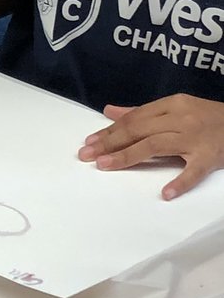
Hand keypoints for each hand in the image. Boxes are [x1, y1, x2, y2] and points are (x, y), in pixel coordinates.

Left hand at [78, 95, 223, 199]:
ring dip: (128, 156)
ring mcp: (195, 138)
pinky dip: (180, 181)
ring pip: (156, 145)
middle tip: (87, 155)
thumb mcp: (175, 108)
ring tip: (106, 165)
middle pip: (138, 130)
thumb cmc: (206, 117)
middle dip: (110, 143)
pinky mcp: (209, 156)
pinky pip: (193, 170)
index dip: (109, 131)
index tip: (89, 142)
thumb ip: (141, 111)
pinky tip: (165, 193)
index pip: (133, 119)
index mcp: (170, 105)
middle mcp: (180, 119)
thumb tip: (109, 111)